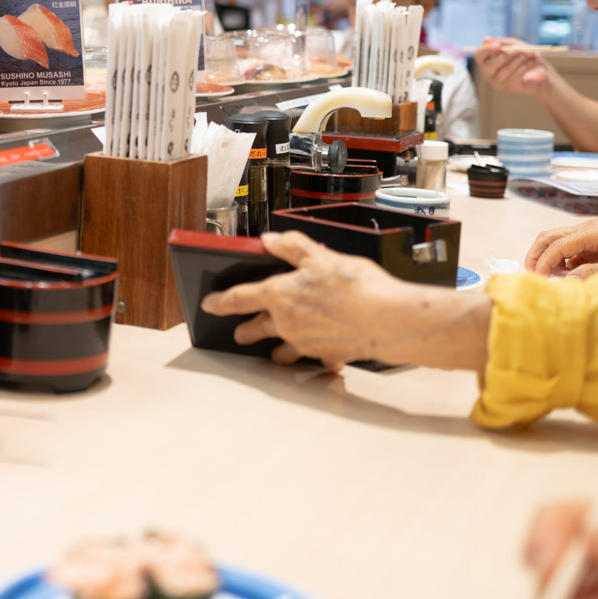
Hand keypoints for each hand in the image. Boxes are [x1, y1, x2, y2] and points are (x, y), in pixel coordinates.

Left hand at [198, 231, 407, 370]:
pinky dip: (318, 356)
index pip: (240, 298)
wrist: (387, 321)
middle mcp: (287, 323)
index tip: (210, 304)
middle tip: (240, 333)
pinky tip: (326, 354)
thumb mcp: (321, 258)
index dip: (222, 300)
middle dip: (246, 330)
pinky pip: (315, 357)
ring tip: (278, 351)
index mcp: (280, 295)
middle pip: (256, 328)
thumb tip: (271, 240)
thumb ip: (293, 248)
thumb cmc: (357, 288)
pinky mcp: (325, 354)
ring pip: (283, 349)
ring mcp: (305, 343)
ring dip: (278, 349)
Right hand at [477, 37, 550, 94]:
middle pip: (490, 66)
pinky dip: (524, 68)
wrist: (541, 72)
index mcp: (487, 59)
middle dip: (505, 57)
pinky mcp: (508, 88)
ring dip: (518, 61)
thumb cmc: (525, 56)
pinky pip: (514, 77)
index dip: (486, 50)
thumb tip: (485, 39)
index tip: (498, 46)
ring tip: (530, 54)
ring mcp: (497, 82)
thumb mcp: (515, 45)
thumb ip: (502, 42)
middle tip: (518, 50)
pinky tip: (531, 63)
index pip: (479, 55)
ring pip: (504, 71)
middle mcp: (489, 72)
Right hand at [524, 220, 597, 279]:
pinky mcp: (595, 245)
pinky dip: (562, 263)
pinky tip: (567, 276)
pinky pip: (570, 252)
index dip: (543, 262)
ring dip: (549, 259)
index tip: (537, 279)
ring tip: (550, 278)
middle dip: (537, 255)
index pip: (558, 244)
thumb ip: (592, 274)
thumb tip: (565, 281)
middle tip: (532, 275)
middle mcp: (589, 229)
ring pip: (558, 244)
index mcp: (595, 230)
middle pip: (550, 237)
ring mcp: (591, 236)